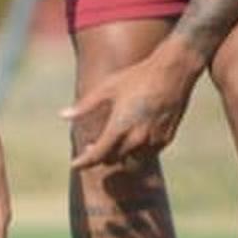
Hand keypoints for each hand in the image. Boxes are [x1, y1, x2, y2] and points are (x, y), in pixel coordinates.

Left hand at [61, 47, 205, 170]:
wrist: (174, 72)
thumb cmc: (137, 76)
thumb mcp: (107, 88)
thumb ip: (85, 106)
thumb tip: (62, 115)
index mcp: (120, 127)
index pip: (98, 155)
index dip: (84, 162)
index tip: (75, 165)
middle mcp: (137, 139)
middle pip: (113, 159)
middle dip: (101, 156)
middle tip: (92, 146)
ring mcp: (153, 141)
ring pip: (131, 159)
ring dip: (120, 154)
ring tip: (113, 141)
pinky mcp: (166, 139)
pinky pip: (148, 153)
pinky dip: (137, 150)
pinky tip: (133, 136)